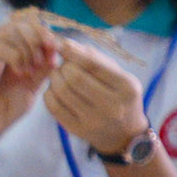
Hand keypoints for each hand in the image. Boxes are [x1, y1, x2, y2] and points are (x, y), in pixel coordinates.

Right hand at [0, 10, 60, 138]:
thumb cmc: (9, 103)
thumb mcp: (35, 81)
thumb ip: (44, 65)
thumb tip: (57, 47)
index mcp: (6, 44)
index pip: (27, 23)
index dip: (44, 32)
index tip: (56, 49)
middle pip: (21, 23)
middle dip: (39, 38)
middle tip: (46, 59)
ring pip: (12, 32)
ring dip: (29, 49)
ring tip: (33, 69)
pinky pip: (4, 49)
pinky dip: (18, 59)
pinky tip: (22, 73)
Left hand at [43, 38, 147, 156]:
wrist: (124, 134)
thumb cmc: (119, 95)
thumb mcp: (118, 75)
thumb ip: (95, 58)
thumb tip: (66, 43)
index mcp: (127, 88)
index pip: (94, 65)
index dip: (73, 52)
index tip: (62, 44)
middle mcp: (113, 106)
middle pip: (75, 78)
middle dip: (64, 66)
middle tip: (64, 65)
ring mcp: (94, 121)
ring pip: (62, 91)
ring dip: (55, 78)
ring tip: (59, 75)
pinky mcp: (78, 130)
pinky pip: (54, 107)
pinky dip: (49, 93)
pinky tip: (55, 89)